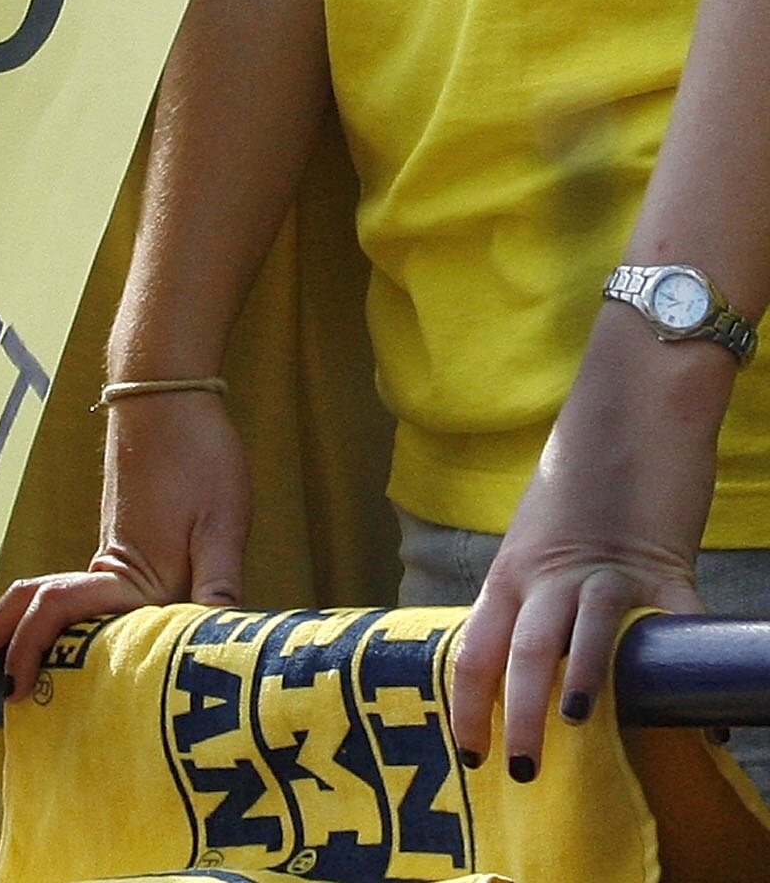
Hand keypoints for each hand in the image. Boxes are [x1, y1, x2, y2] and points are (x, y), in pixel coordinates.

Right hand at [0, 390, 251, 687]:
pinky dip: (51, 621)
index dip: (30, 649)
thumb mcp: (221, 520)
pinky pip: (76, 593)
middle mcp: (108, 568)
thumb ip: (218, 583)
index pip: (59, 612)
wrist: (168, 393)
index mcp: (127, 570)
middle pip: (34, 606)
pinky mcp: (120, 546)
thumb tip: (218, 645)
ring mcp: (109, 555)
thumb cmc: (196, 450)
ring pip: (49, 599)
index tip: (13, 688)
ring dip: (17, 631)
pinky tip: (65, 644)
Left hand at [449, 310, 723, 774]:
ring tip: (578, 732)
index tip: (471, 753)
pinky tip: (705, 725)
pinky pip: (676, 631)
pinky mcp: (664, 566)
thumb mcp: (545, 538)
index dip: (468, 701)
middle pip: (524, 651)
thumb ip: (542, 593)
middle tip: (522, 771)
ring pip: (585, 638)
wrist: (632, 403)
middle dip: (518, 717)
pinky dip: (687, 676)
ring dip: (583, 689)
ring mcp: (607, 569)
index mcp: (514, 568)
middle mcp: (550, 572)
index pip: (476, 644)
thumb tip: (543, 666)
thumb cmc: (587, 477)